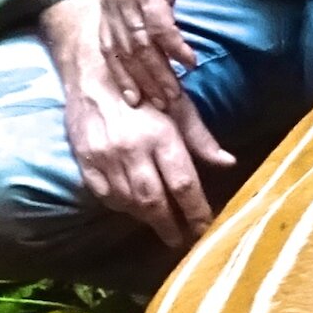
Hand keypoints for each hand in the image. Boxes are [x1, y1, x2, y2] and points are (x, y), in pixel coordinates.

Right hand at [40, 0, 233, 252]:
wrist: (92, 71)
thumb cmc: (144, 88)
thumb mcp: (179, 106)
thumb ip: (201, 138)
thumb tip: (228, 163)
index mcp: (161, 135)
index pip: (183, 184)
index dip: (196, 211)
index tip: (206, 228)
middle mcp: (132, 150)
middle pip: (154, 201)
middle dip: (171, 226)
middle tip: (184, 241)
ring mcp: (104, 157)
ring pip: (129, 202)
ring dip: (148, 219)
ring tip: (164, 227)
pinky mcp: (84, 160)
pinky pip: (105, 196)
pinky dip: (122, 207)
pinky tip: (134, 210)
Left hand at [97, 0, 219, 121]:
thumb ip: (144, 7)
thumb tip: (152, 36)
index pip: (108, 47)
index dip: (120, 76)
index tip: (134, 101)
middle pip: (123, 51)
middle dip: (141, 82)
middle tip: (158, 106)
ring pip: (141, 44)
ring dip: (159, 72)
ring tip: (176, 93)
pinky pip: (161, 27)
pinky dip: (175, 48)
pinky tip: (190, 62)